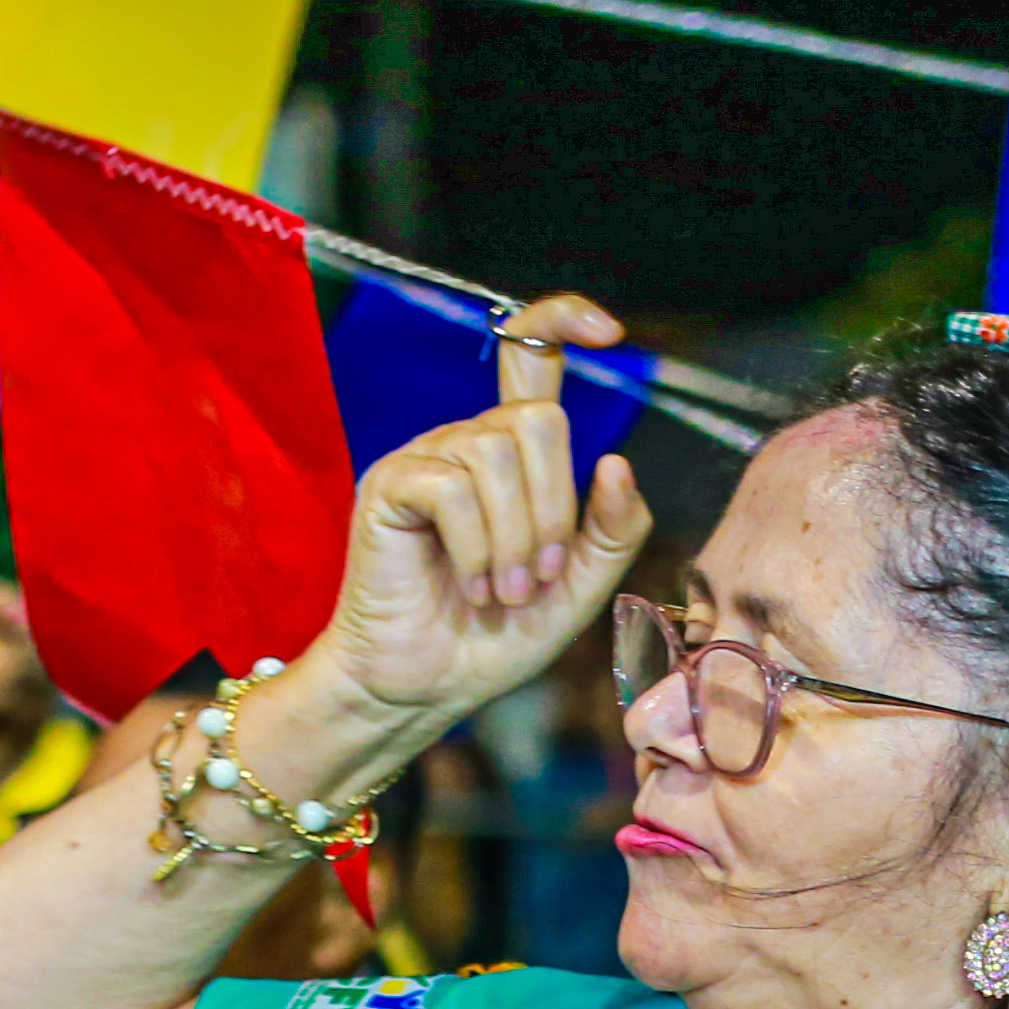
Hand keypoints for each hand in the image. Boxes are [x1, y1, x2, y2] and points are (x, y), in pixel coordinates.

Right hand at [328, 293, 654, 736]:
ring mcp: (427, 459)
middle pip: (539, 419)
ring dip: (515, 537)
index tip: (610, 332)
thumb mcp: (580, 586)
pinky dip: (476, 546)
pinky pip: (452, 486)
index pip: (531, 357)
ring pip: (496, 453)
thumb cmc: (496, 636)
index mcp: (515, 456)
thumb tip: (617, 462)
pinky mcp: (391, 485)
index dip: (563, 322)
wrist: (426, 686)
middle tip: (540, 575)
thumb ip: (614, 531)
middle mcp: (468, 443)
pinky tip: (473, 585)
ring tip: (504, 592)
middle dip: (555, 508)